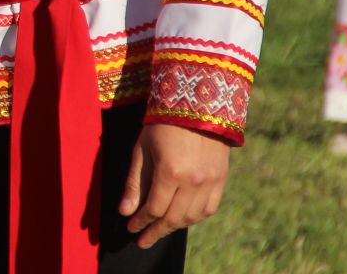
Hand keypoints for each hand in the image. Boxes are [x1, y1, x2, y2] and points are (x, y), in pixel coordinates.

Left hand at [118, 123, 229, 248]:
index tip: (130, 228)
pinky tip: (182, 219)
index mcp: (170, 173)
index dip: (140, 222)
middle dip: (155, 232)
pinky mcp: (221, 179)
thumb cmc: (162, 125)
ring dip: (174, 227)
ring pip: (191, 217)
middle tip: (142, 240)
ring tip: (159, 230)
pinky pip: (208, 209)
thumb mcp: (141, 150)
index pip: (153, 209)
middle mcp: (193, 182)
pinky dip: (194, 218)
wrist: (196, 105)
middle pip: (173, 218)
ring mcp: (210, 182)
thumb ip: (134, 183)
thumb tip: (125, 212)